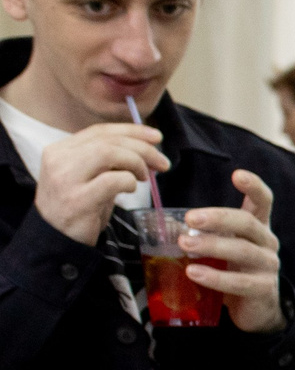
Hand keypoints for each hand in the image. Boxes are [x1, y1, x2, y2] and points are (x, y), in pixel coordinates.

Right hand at [31, 122, 164, 245]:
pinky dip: (129, 182)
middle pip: (108, 141)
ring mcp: (66, 179)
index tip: (156, 137)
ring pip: (109, 153)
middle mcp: (59, 159)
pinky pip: (114, 180)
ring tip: (144, 177)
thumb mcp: (88, 176)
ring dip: (136, 163)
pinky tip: (130, 190)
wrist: (57, 239)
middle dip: (142, 148)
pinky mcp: (78, 199)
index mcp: (59, 149)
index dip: (131, 131)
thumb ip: (107, 159)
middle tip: (162, 163)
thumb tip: (146, 146)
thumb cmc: (79, 206)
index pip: (99, 130)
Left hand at [182, 172, 285, 332]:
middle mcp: (267, 243)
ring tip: (186, 245)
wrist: (256, 310)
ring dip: (212, 245)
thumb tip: (164, 224)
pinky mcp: (264, 289)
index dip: (254, 186)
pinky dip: (215, 278)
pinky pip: (240, 282)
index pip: (263, 201)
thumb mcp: (223, 248)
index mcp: (258, 228)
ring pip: (243, 250)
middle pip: (248, 223)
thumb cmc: (233, 272)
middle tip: (190, 219)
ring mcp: (268, 266)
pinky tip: (194, 273)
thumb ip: (206, 235)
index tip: (238, 175)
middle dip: (219, 218)